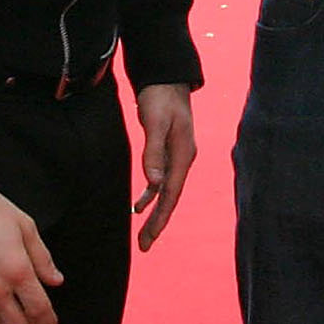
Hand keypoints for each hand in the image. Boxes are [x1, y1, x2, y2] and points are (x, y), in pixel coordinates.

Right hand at [0, 161, 62, 323]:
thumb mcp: (25, 226)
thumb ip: (42, 258)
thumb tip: (54, 280)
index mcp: (17, 269)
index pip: (39, 309)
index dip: (48, 320)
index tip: (49, 322)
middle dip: (27, 322)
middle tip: (26, 311)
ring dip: (2, 322)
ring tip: (2, 307)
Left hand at [133, 82, 196, 252]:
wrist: (167, 77)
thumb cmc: (161, 97)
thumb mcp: (155, 122)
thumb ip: (153, 152)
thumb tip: (153, 184)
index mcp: (183, 155)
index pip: (171, 194)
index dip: (160, 218)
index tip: (148, 238)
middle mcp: (183, 159)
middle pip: (170, 198)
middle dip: (158, 223)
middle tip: (144, 247)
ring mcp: (177, 156)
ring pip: (165, 192)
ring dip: (154, 212)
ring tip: (142, 234)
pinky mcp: (169, 152)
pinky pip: (161, 180)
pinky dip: (151, 195)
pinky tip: (140, 205)